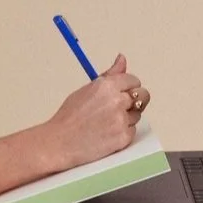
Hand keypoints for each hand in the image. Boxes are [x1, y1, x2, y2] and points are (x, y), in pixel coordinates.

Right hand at [40, 53, 150, 170]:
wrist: (59, 142)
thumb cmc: (69, 117)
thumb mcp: (87, 89)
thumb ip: (109, 75)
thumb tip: (122, 59)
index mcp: (108, 85)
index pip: (133, 80)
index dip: (128, 87)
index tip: (122, 92)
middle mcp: (117, 101)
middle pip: (143, 96)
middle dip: (136, 100)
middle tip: (121, 107)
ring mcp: (121, 120)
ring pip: (137, 114)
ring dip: (127, 117)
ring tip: (107, 122)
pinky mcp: (123, 137)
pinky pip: (132, 131)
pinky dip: (123, 133)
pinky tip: (107, 133)